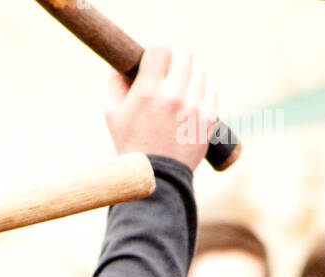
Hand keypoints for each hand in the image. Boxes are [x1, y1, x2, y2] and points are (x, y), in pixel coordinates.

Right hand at [105, 47, 218, 171]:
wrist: (157, 180)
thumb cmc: (131, 146)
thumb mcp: (112, 116)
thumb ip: (115, 84)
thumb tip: (120, 63)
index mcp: (147, 92)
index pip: (160, 47)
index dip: (157, 49)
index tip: (155, 58)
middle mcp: (172, 96)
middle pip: (184, 54)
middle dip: (176, 61)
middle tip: (169, 73)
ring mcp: (193, 108)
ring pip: (199, 72)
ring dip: (190, 79)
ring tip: (179, 94)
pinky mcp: (209, 119)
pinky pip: (211, 91)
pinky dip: (202, 95)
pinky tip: (191, 106)